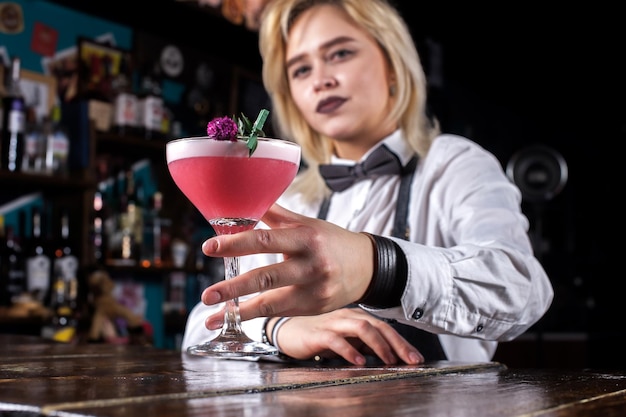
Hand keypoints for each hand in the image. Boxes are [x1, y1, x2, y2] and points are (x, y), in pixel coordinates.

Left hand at [200, 204, 374, 326]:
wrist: (367, 267)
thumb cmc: (330, 241)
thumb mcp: (307, 224)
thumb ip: (276, 214)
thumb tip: (246, 196)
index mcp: (306, 237)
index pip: (266, 240)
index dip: (236, 244)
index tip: (209, 248)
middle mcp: (312, 264)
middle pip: (267, 276)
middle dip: (233, 287)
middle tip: (207, 294)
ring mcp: (314, 290)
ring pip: (272, 303)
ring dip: (239, 310)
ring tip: (211, 316)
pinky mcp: (314, 308)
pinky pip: (280, 312)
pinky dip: (255, 316)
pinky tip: (234, 318)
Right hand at [274, 308, 423, 365]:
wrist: (288, 331)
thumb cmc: (319, 335)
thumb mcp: (347, 339)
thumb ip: (365, 344)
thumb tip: (390, 356)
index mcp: (357, 317)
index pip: (385, 327)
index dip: (402, 342)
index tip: (416, 358)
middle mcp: (348, 316)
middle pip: (378, 326)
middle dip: (398, 344)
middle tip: (411, 360)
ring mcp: (333, 323)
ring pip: (361, 328)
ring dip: (378, 345)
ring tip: (389, 360)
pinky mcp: (318, 334)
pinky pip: (336, 339)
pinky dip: (349, 350)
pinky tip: (359, 360)